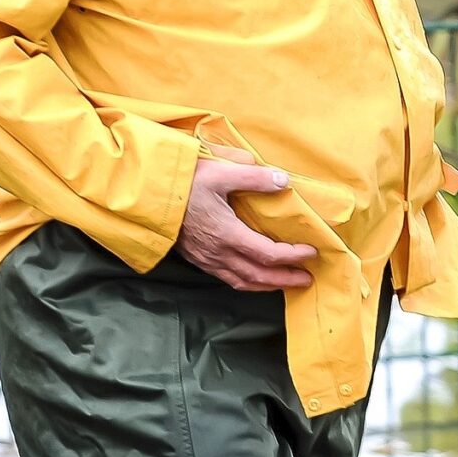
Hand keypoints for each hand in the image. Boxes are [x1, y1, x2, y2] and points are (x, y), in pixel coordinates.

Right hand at [175, 157, 316, 291]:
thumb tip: (283, 181)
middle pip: (259, 275)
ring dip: (268, 285)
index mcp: (227, 233)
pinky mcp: (197, 259)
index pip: (268, 253)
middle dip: (286, 279)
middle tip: (307, 279)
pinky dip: (248, 282)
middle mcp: (218, 253)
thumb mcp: (219, 172)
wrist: (146, 196)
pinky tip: (254, 278)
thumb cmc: (183, 182)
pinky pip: (228, 279)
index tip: (311, 252)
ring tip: (286, 283)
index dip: (292, 256)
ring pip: (243, 281)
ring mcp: (206, 259)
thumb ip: (253, 177)